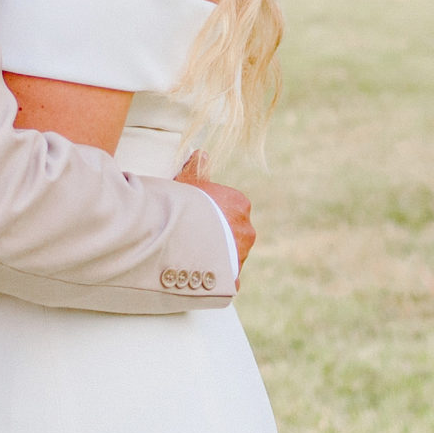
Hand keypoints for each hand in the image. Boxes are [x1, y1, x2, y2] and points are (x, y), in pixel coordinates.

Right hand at [177, 152, 254, 272]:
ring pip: (231, 254)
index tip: (194, 216)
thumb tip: (202, 153)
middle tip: (193, 238)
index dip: (210, 213)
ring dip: (218, 257)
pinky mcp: (234, 276)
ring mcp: (242, 254)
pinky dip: (218, 279)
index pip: (228, 209)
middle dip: (217, 236)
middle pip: (231, 232)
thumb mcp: (187, 181)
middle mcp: (247, 229)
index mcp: (240, 204)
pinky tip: (202, 277)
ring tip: (193, 257)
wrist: (186, 236)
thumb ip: (196, 167)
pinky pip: (228, 278)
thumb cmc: (187, 205)